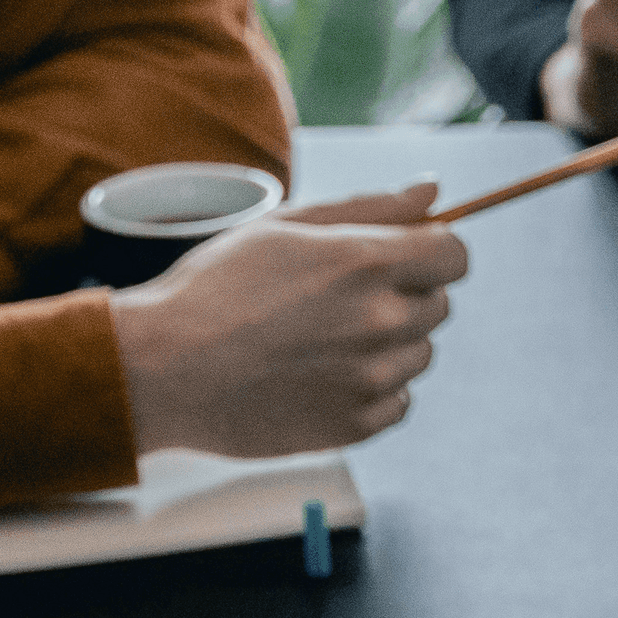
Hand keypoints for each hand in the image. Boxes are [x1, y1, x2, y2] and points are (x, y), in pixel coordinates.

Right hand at [111, 185, 468, 457]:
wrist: (163, 370)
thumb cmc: (216, 289)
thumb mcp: (287, 227)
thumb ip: (371, 208)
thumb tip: (433, 191)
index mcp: (366, 262)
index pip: (455, 255)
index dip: (432, 252)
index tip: (404, 258)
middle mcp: (379, 321)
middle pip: (438, 305)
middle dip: (402, 296)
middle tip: (335, 301)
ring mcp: (370, 378)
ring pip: (420, 355)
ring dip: (387, 345)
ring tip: (319, 340)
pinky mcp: (356, 425)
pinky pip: (398, 402)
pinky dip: (371, 390)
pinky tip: (320, 376)